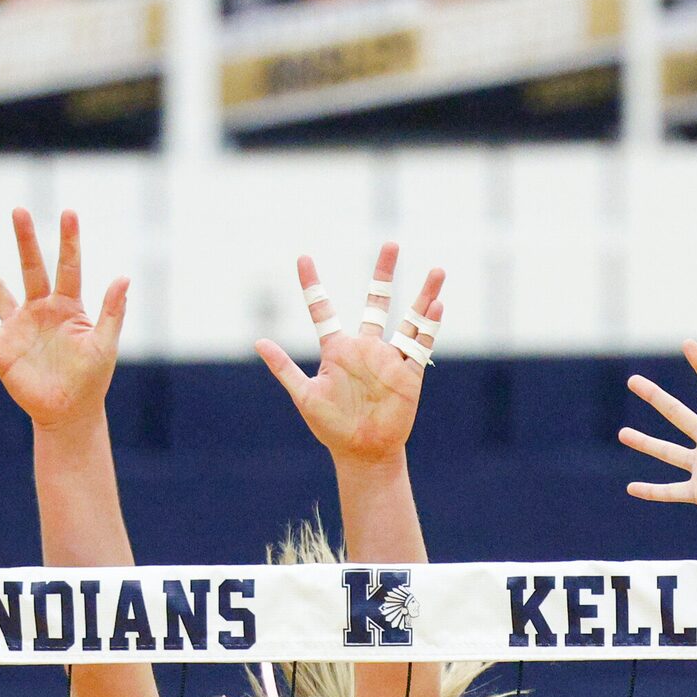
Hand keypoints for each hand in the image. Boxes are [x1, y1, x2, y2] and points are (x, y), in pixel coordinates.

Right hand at [0, 209, 128, 431]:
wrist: (69, 412)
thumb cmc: (91, 379)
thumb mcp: (104, 345)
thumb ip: (112, 312)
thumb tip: (124, 277)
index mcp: (67, 307)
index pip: (69, 267)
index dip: (70, 241)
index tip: (68, 211)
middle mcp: (40, 309)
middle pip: (31, 267)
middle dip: (25, 240)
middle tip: (18, 210)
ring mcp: (17, 327)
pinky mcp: (0, 349)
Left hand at [255, 244, 441, 467]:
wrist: (363, 452)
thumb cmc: (331, 427)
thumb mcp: (304, 395)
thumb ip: (284, 368)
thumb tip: (259, 342)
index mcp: (337, 350)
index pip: (323, 310)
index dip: (312, 285)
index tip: (303, 258)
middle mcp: (365, 347)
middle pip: (378, 302)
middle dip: (384, 274)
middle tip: (391, 244)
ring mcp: (389, 359)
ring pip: (410, 319)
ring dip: (424, 296)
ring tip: (438, 271)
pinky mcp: (409, 374)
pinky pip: (421, 346)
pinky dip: (429, 327)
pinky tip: (437, 305)